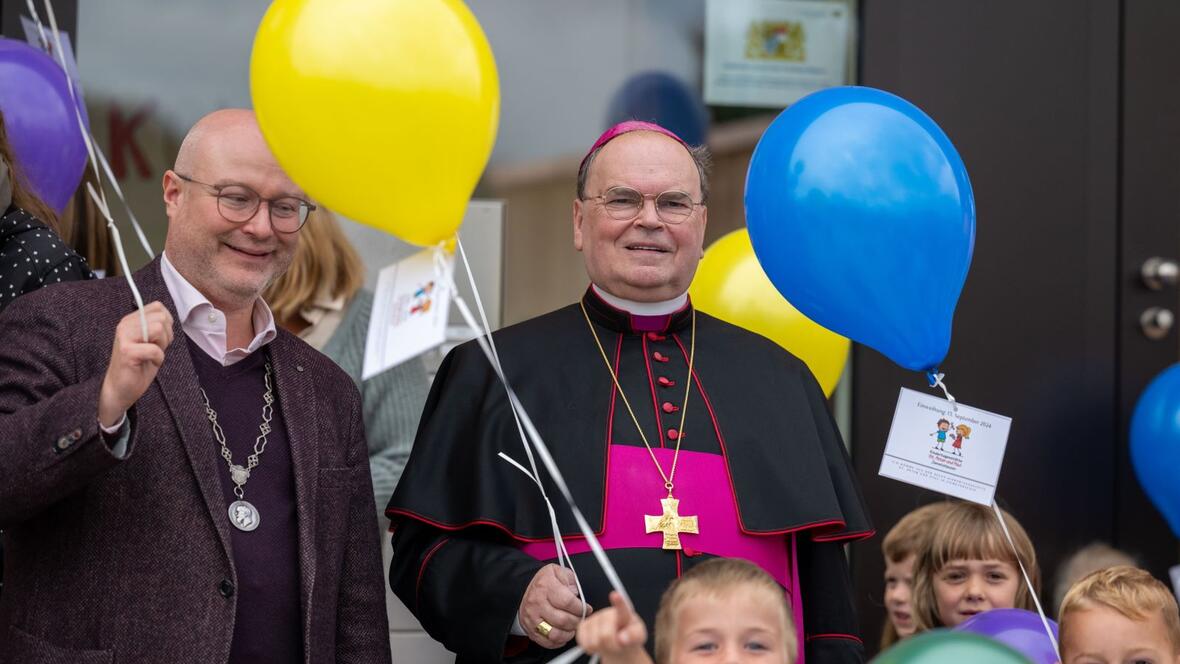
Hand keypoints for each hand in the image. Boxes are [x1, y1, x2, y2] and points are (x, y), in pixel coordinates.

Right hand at [98, 302, 173, 426]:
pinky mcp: (127, 351)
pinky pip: (155, 349)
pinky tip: (148, 363)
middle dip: (166, 335)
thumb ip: (156, 326)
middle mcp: (125, 325)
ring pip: (159, 328)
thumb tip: (168, 318)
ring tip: (151, 355)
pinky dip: (158, 359)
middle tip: (156, 348)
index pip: (158, 307)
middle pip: (161, 317)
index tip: (159, 338)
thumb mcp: (150, 341)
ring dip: (162, 345)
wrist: (120, 388)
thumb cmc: (138, 366)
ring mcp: (124, 337)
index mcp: (131, 320)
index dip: (167, 323)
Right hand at [518, 564, 591, 648]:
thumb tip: (577, 594)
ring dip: (568, 633)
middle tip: (581, 619)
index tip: (587, 609)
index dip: (581, 608)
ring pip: (555, 634)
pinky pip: (547, 642)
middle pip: (563, 620)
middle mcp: (537, 602)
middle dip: (577, 622)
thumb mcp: (559, 572)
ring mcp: (532, 618)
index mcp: (546, 586)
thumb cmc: (545, 582)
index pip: (567, 602)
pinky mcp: (530, 629)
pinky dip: (559, 641)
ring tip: (572, 627)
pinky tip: (563, 633)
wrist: (524, 588)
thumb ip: (571, 581)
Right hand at [576, 592, 647, 662]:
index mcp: (624, 613)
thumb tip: (623, 638)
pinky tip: (599, 644)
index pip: (621, 607)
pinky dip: (592, 649)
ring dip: (602, 648)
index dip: (618, 601)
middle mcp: (606, 613)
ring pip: (594, 641)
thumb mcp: (638, 636)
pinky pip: (584, 643)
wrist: (619, 643)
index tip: (615, 595)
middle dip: (612, 646)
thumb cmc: (629, 637)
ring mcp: (593, 619)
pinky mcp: (582, 626)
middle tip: (618, 645)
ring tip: (608, 644)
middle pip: (606, 635)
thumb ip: (634, 636)